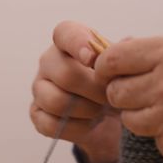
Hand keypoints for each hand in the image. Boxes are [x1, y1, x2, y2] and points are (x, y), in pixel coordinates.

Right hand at [30, 21, 120, 162]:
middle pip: (66, 75)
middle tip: (112, 97)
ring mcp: (39, 88)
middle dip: (94, 91)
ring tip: (101, 110)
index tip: (94, 59)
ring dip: (86, 111)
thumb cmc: (112, 84)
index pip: (65, 33)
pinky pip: (51, 125)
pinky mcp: (36, 113)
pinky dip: (76, 128)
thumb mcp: (122, 67)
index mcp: (68, 42)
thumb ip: (123, 54)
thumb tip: (126, 44)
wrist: (108, 117)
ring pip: (56, 102)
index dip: (78, 44)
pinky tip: (89, 124)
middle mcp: (48, 62)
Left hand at [94, 36, 162, 162]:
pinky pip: (157, 143)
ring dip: (147, 119)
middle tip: (149, 96)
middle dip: (127, 96)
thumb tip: (118, 54)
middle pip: (116, 94)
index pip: (112, 60)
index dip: (107, 69)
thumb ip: (159, 55)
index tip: (110, 75)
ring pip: (132, 121)